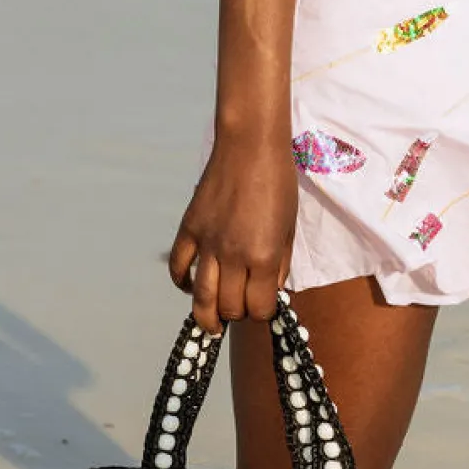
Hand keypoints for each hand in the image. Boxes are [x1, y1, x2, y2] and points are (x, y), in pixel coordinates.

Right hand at [168, 134, 298, 332]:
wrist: (250, 146)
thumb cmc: (278, 184)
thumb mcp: (290, 228)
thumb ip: (281, 265)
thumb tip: (271, 292)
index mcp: (263, 256)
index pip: (258, 308)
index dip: (263, 313)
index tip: (264, 307)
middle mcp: (233, 255)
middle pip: (228, 308)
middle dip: (237, 315)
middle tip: (241, 309)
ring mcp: (207, 242)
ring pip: (200, 297)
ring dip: (206, 315)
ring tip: (212, 323)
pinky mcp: (189, 228)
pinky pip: (178, 266)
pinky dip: (182, 282)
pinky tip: (190, 286)